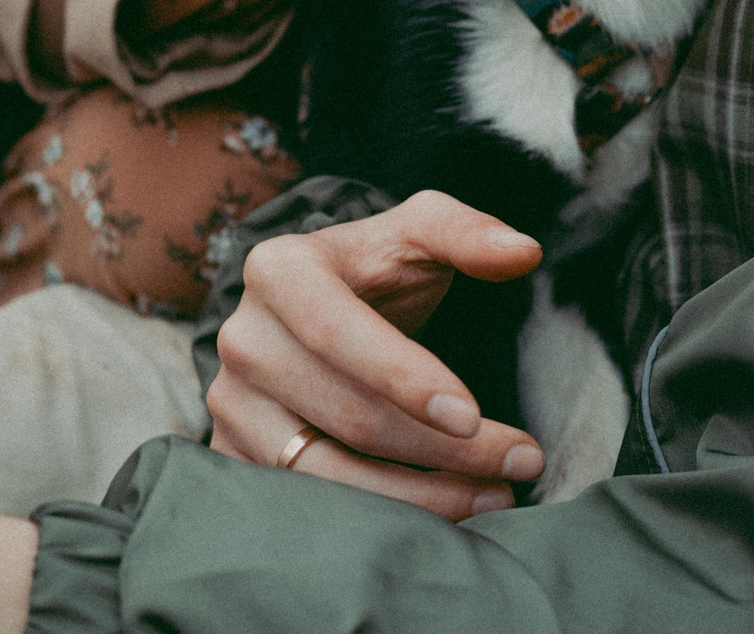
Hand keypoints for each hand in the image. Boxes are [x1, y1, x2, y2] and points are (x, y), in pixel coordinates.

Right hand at [206, 191, 547, 520]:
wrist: (315, 311)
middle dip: (444, 450)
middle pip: (346, 415)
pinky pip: (308, 505)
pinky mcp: (234, 454)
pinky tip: (440, 513)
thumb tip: (522, 252)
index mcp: (278, 270)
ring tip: (496, 495)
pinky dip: (379, 519)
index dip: (402, 377)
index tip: (473, 417)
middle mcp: (242, 339)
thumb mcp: (417, 234)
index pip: (337, 331)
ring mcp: (230, 404)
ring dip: (422, 498)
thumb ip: (467, 233)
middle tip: (523, 463)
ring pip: (327, 475)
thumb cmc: (376, 271)